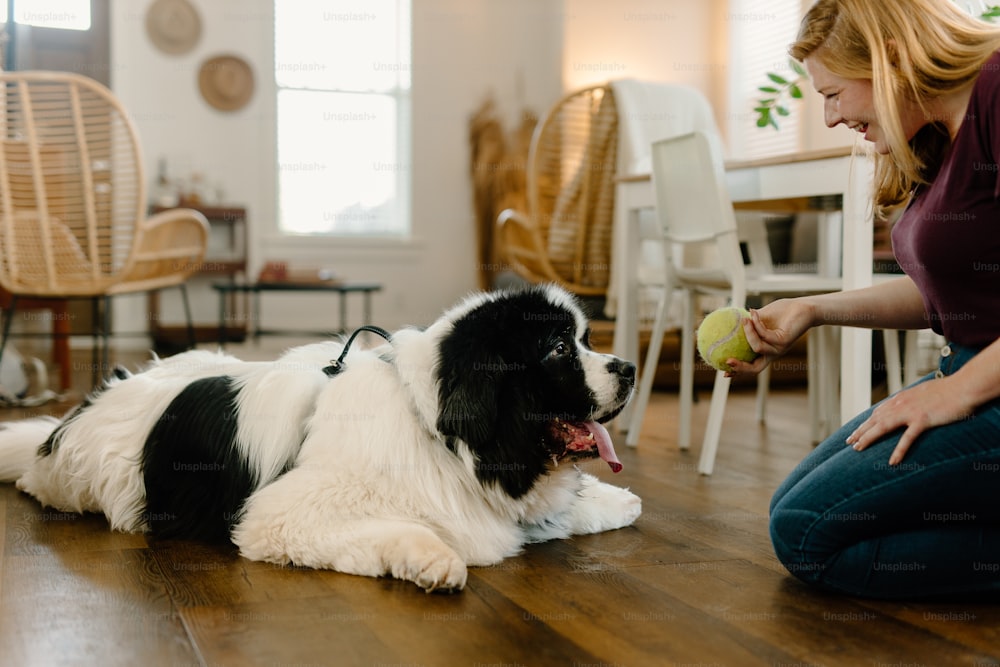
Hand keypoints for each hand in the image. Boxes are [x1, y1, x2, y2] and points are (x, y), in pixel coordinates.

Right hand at [723, 300, 812, 375]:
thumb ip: (748, 322)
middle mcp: (773, 353)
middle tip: (727, 361)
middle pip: (755, 369)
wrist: (803, 307)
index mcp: (767, 351)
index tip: (724, 373)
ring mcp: (779, 348)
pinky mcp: (784, 341)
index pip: (751, 366)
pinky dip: (756, 324)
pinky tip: (753, 313)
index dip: (738, 372)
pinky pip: (765, 335)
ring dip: (748, 334)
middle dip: (740, 368)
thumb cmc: (783, 312)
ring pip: (757, 348)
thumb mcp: (761, 317)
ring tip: (743, 320)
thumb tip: (730, 319)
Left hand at [845, 375, 972, 464]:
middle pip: (875, 419)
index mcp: (901, 398)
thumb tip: (906, 403)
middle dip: (860, 431)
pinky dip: (899, 450)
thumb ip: (912, 399)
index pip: (878, 412)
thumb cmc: (948, 390)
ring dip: (868, 438)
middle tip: (848, 442)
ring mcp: (910, 412)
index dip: (865, 422)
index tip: (856, 430)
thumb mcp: (923, 392)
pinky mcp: (922, 420)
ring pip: (883, 427)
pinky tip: (892, 461)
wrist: (963, 387)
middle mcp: (901, 404)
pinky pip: (907, 438)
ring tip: (858, 448)